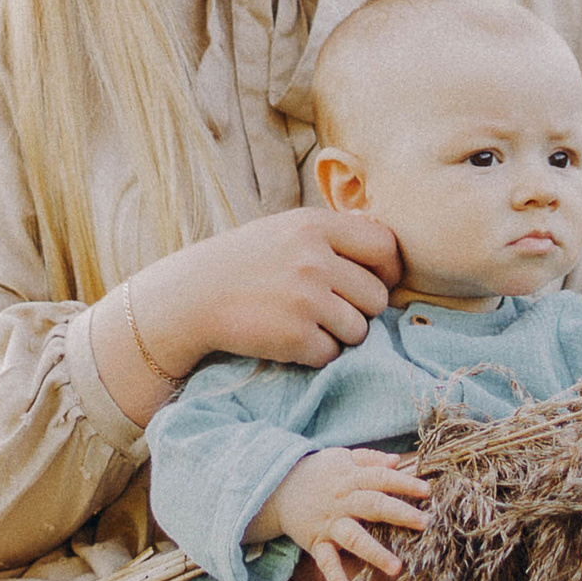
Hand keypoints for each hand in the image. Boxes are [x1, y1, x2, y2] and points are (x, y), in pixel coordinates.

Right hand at [95, 206, 400, 421]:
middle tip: (327, 310)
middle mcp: (314, 259)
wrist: (190, 297)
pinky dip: (314, 354)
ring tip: (305, 323)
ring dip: (339, 335)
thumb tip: (390, 253)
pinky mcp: (295, 335)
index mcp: (315, 226)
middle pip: (376, 297)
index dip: (389, 270)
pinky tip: (288, 340)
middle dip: (359, 310)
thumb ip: (333, 236)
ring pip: (360, 330)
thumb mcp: (286, 230)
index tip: (376, 282)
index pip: (385, 247)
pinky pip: (331, 354)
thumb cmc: (245, 264)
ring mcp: (306, 298)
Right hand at [260, 445, 426, 580]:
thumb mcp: (341, 457)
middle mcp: (342, 501)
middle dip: (400, 514)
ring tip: (397, 568)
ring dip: (375, 553)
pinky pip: (326, 563)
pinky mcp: (316, 543)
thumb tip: (397, 459)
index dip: (404, 483)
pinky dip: (336, 580)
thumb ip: (369, 458)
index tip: (427, 491)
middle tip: (426, 523)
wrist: (275, 488)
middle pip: (373, 505)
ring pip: (354, 537)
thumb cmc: (317, 473)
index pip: (381, 478)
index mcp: (350, 478)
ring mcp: (329, 523)